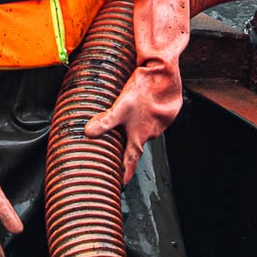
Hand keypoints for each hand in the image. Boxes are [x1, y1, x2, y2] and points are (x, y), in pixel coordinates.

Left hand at [84, 64, 181, 184]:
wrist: (164, 73)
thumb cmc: (143, 90)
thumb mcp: (120, 107)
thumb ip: (105, 121)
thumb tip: (88, 132)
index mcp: (138, 136)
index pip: (130, 161)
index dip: (125, 173)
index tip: (122, 183)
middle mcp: (151, 133)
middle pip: (138, 142)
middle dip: (130, 141)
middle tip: (123, 137)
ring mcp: (161, 124)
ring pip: (147, 128)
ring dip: (141, 123)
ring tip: (135, 113)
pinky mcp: (169, 114)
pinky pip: (157, 118)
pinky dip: (150, 113)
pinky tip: (145, 103)